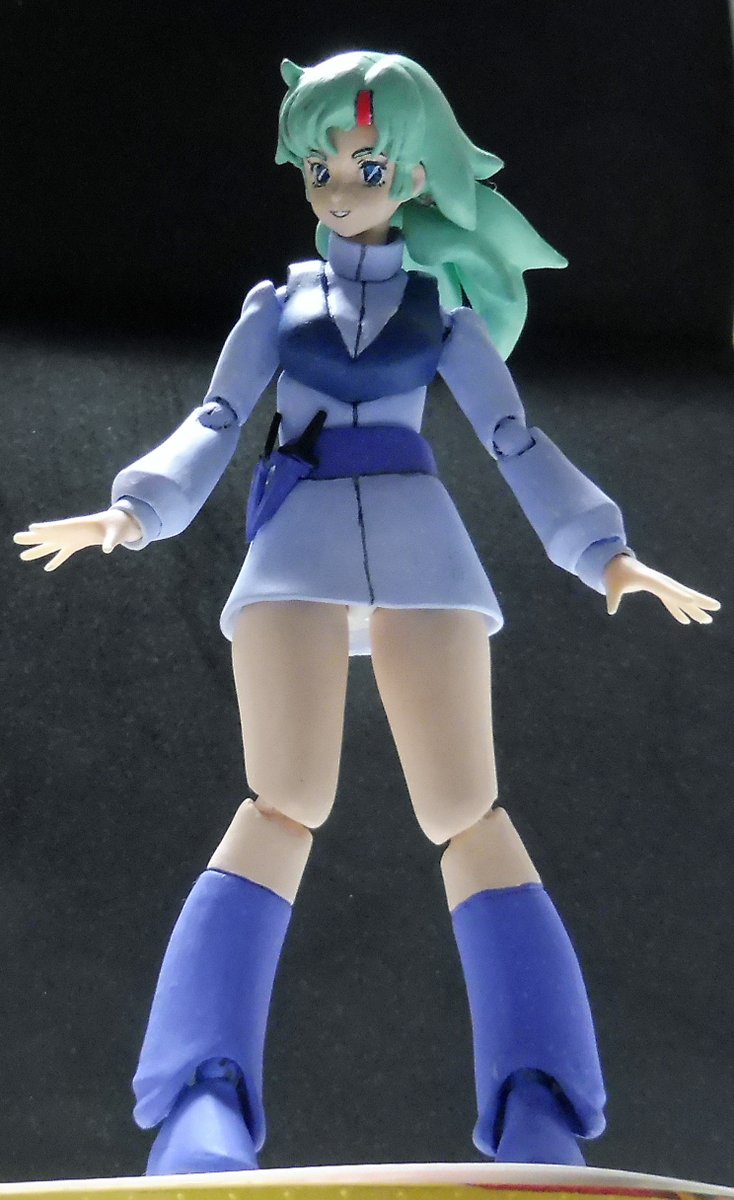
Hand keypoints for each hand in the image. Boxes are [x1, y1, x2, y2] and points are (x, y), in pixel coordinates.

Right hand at [13, 507, 142, 570]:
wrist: (118, 525)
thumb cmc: (116, 527)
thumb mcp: (114, 533)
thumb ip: (110, 540)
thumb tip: (108, 549)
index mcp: (78, 527)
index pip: (57, 527)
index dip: (45, 528)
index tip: (33, 528)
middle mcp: (71, 532)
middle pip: (47, 536)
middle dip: (32, 538)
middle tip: (16, 538)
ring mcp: (71, 539)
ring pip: (51, 546)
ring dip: (38, 552)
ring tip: (22, 557)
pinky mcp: (76, 545)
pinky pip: (63, 554)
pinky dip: (56, 561)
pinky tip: (47, 569)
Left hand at [604, 554, 719, 624]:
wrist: (617, 564)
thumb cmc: (615, 574)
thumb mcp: (613, 586)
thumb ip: (613, 598)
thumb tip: (611, 610)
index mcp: (651, 580)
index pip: (667, 588)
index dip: (679, 595)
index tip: (691, 600)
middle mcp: (661, 582)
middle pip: (682, 592)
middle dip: (699, 601)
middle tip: (715, 608)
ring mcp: (662, 586)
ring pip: (681, 598)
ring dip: (694, 609)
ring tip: (708, 620)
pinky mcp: (660, 590)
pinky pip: (672, 601)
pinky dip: (679, 610)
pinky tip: (687, 621)